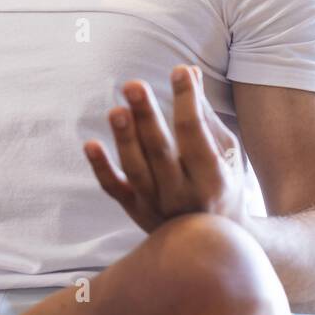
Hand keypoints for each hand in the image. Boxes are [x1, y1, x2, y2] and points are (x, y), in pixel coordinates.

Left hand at [84, 64, 249, 233]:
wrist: (214, 243)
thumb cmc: (223, 185)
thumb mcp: (225, 153)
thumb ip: (203, 114)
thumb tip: (189, 70)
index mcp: (213, 178)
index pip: (195, 134)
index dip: (187, 101)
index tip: (180, 70)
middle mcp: (184, 195)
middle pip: (161, 152)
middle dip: (146, 117)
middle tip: (132, 84)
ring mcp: (157, 207)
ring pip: (136, 171)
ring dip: (124, 140)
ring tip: (116, 110)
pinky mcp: (136, 211)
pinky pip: (114, 190)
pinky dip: (101, 168)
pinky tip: (90, 144)